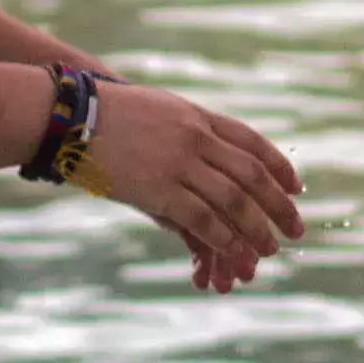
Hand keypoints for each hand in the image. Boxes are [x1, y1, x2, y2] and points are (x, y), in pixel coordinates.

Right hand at [72, 80, 308, 291]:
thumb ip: (190, 131)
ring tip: (270, 250)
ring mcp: (179, 163)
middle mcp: (197, 139)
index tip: (296, 189)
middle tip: (296, 230)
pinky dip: (223, 237)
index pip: (253, 143)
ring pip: (234, 201)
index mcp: (199, 117)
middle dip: (279, 205)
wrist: (67, 117)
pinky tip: (235, 253)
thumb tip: (211, 156)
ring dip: (256, 229)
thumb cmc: (106, 113)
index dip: (280, 168)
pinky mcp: (158, 189)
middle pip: (252, 175)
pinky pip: (202, 218)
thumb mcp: (160, 110)